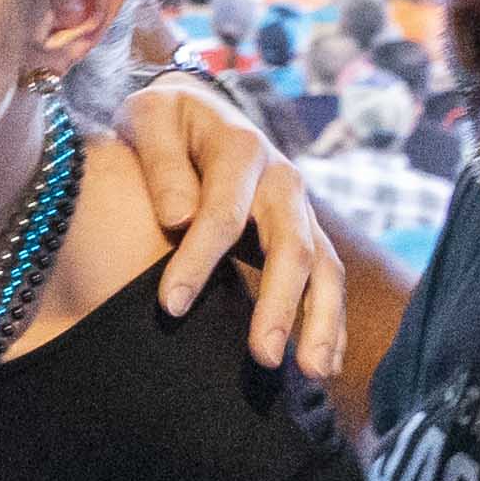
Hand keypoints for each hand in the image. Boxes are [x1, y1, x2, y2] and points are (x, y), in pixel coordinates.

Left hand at [120, 72, 341, 379]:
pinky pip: (327, 278)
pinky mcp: (304, 231)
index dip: (197, 261)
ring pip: (324, 268)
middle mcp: (282, 179)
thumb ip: (161, 164)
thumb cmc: (163, 120)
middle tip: (263, 357)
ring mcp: (299, 208)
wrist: (195, 107)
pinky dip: (330, 321)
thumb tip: (178, 218)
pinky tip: (323, 365)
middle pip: (291, 247)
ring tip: (311, 373)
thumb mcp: (149, 119)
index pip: (222, 214)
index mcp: (240, 149)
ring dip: (321, 322)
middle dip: (279, 305)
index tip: (169, 306)